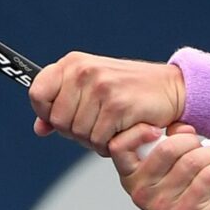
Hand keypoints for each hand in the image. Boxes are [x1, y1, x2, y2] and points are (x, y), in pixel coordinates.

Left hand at [28, 51, 185, 154]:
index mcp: (73, 63)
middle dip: (76, 132)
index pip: (37, 93)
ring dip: (95, 140)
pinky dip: (109, 145)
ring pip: (79, 134)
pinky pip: (99, 141)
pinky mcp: (118, 106)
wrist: (171, 88)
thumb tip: (39, 128)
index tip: (63, 116)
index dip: (46, 112)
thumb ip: (63, 106)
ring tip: (112, 126)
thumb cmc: (131, 90)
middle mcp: (84, 71)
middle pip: (58, 120)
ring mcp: (101, 87)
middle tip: (98, 124)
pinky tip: (122, 131)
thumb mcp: (92, 89)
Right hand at [109, 123, 209, 209]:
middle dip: (192, 141)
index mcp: (130, 178)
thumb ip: (168, 144)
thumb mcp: (166, 173)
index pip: (119, 147)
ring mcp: (162, 204)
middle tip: (202, 148)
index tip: (159, 130)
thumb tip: (180, 128)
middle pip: (167, 149)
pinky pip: (208, 176)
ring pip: (192, 161)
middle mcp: (141, 192)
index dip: (138, 132)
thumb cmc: (181, 199)